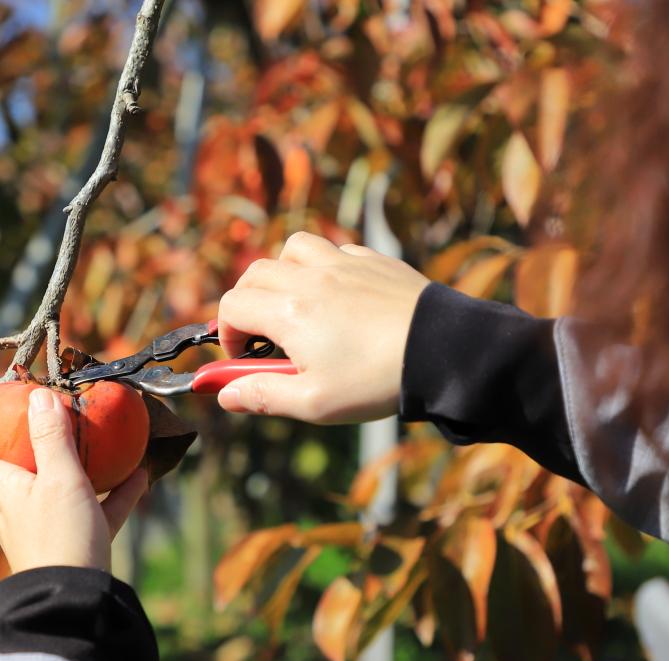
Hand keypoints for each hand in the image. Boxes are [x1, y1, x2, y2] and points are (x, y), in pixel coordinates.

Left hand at [0, 387, 146, 572]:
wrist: (76, 603)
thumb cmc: (61, 538)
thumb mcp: (61, 481)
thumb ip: (52, 438)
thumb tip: (40, 397)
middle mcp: (9, 511)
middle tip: (1, 429)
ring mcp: (38, 530)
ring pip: (34, 496)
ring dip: (53, 469)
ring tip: (80, 444)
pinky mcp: (69, 546)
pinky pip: (88, 512)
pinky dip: (111, 494)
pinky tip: (139, 475)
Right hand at [216, 231, 429, 423]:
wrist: (444, 350)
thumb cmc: (376, 381)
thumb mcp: (314, 402)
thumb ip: (263, 395)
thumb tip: (225, 395)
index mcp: (289, 312)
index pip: (232, 306)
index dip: (227, 334)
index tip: (243, 359)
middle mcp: (311, 278)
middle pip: (256, 275)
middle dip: (247, 304)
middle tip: (261, 338)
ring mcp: (345, 264)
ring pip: (294, 249)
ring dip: (283, 273)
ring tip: (295, 304)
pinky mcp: (375, 261)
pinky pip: (337, 250)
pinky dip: (325, 267)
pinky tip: (338, 295)